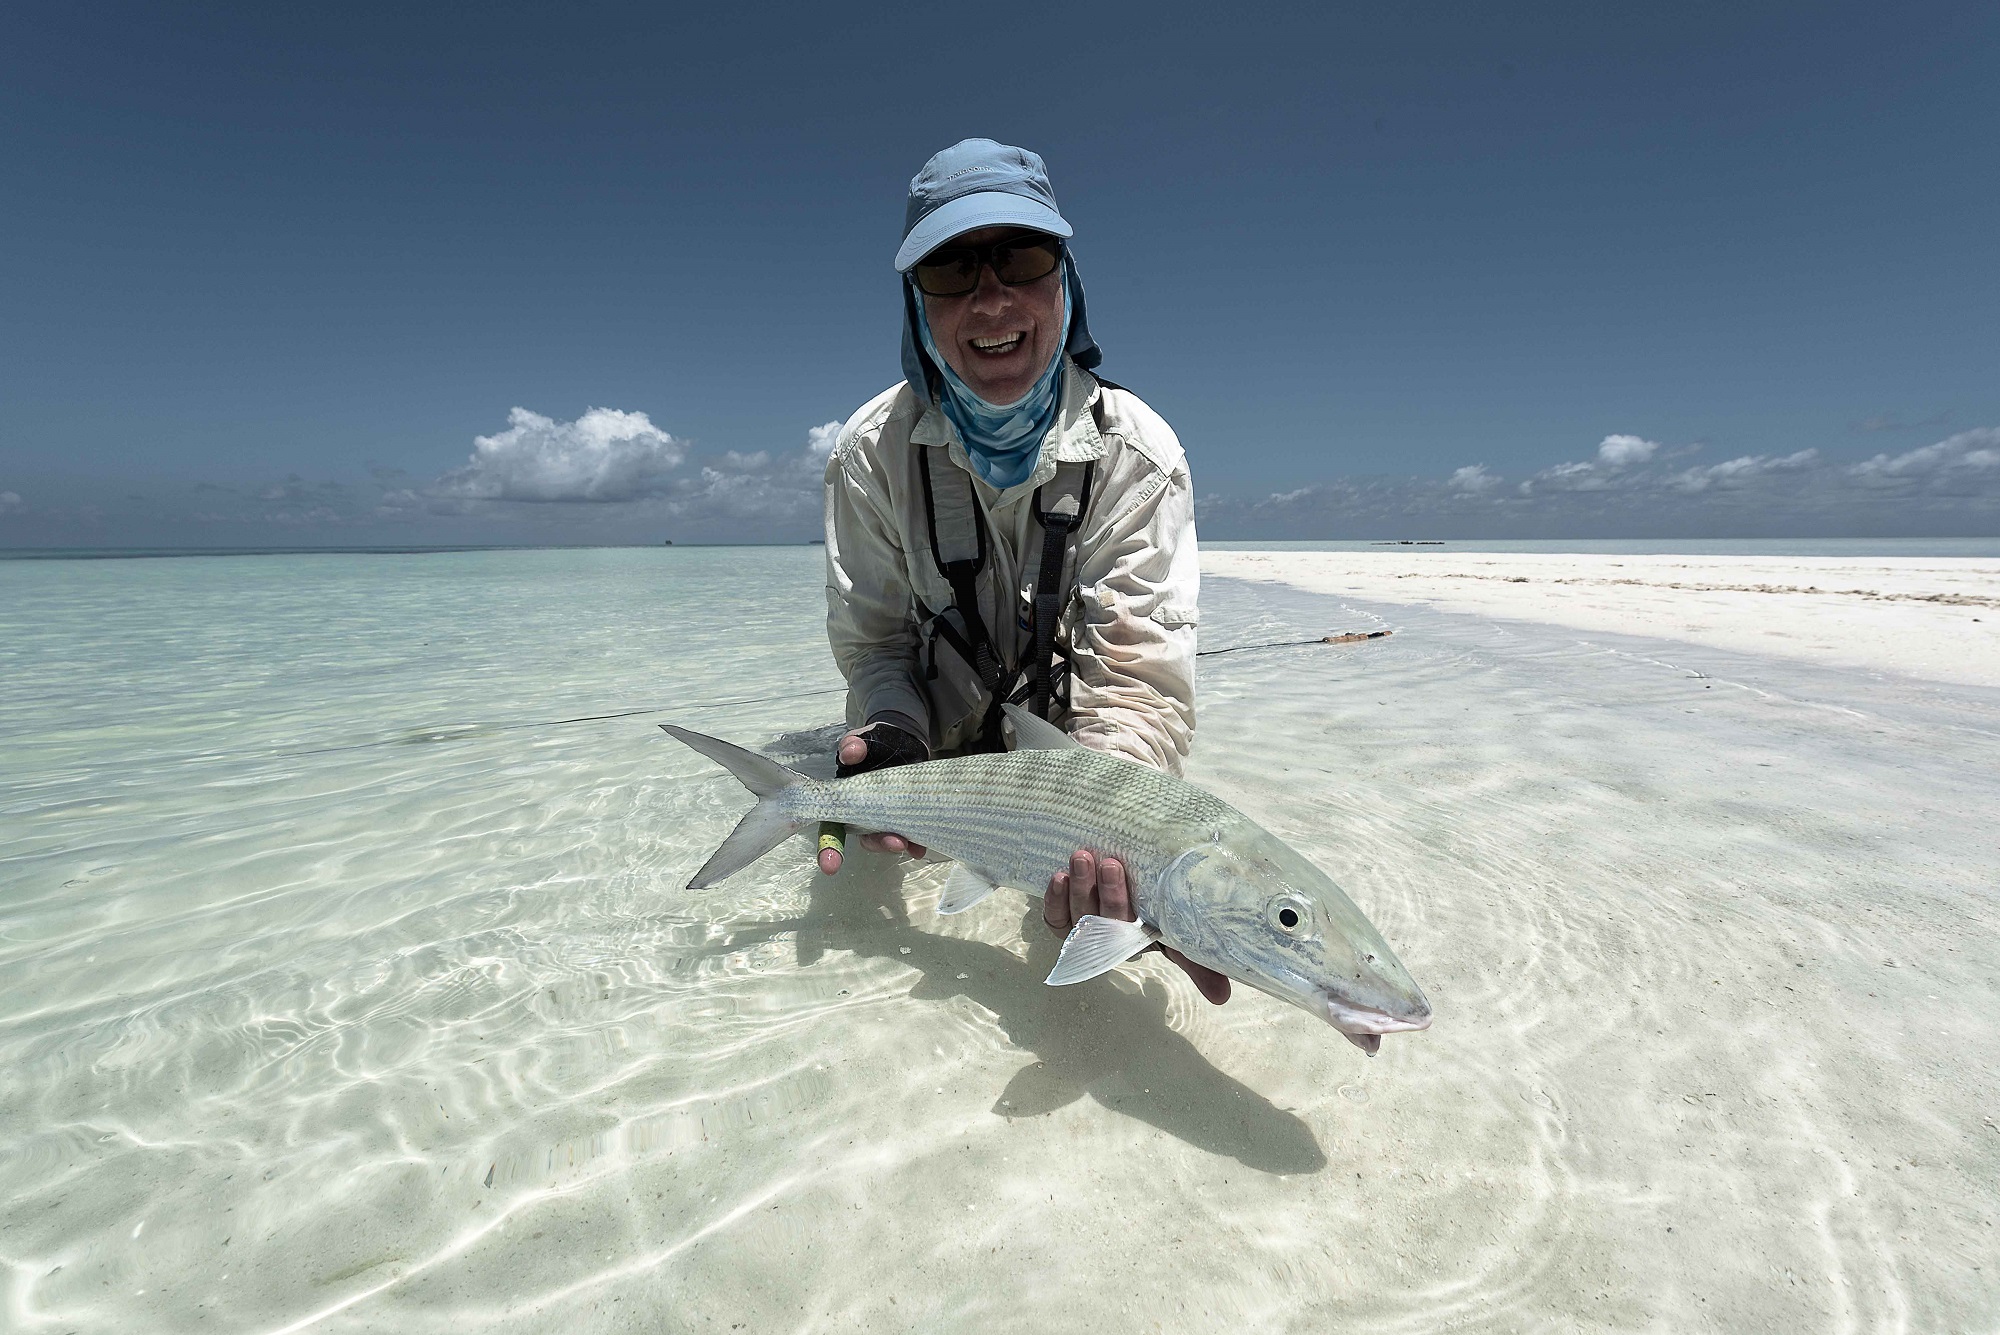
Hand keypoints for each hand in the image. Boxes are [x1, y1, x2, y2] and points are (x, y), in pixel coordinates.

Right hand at [818, 727, 928, 874]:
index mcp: (845, 799)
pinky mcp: (906, 817)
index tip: (829, 866)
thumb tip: (850, 752)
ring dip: (896, 843)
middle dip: (877, 844)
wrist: (903, 742)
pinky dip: (916, 842)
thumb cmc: (875, 744)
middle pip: (865, 837)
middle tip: (892, 844)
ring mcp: (886, 818)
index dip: (829, 848)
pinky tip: (921, 846)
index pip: (832, 826)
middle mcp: (863, 814)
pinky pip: (909, 835)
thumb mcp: (864, 741)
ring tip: (907, 842)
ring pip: (887, 838)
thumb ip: (855, 746)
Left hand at [1043, 850, 1230, 1004]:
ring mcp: (1081, 927)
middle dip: (1107, 894)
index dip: (1134, 924)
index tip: (1139, 900)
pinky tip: (1059, 876)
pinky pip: (1053, 915)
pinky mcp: (1061, 917)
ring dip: (1080, 887)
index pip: (1131, 939)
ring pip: (1076, 915)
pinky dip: (1053, 898)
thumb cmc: (1155, 912)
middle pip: (1103, 922)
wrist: (1126, 879)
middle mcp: (1106, 938)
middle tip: (1111, 863)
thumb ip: (1197, 962)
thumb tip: (1223, 997)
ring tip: (1083, 857)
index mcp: (1134, 942)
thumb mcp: (1178, 935)